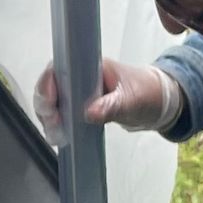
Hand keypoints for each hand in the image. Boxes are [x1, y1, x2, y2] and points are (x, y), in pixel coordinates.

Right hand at [33, 60, 179, 134]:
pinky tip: (59, 136)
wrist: (157, 102)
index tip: (50, 103)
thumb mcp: (132, 100)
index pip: (60, 67)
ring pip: (50, 100)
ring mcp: (77, 90)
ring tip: (57, 135)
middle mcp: (79, 75)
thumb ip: (112, 106)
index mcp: (91, 65)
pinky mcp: (78, 104)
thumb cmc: (146, 93)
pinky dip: (56, 123)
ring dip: (48, 117)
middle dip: (45, 104)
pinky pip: (59, 111)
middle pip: (49, 84)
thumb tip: (90, 113)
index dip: (48, 83)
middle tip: (53, 124)